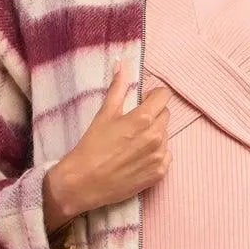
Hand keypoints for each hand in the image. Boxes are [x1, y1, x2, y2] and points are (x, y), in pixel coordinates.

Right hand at [44, 60, 171, 224]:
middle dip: (153, 115)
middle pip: (166, 115)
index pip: (164, 96)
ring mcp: (159, 156)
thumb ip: (118, 88)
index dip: (152, 96)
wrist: (84, 183)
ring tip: (133, 143)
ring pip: (165, 136)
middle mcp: (156, 137)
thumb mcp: (104, 114)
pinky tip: (137, 158)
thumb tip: (123, 65)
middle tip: (133, 124)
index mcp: (144, 118)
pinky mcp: (159, 174)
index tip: (143, 101)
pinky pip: (165, 156)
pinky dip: (155, 155)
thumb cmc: (91, 147)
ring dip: (154, 135)